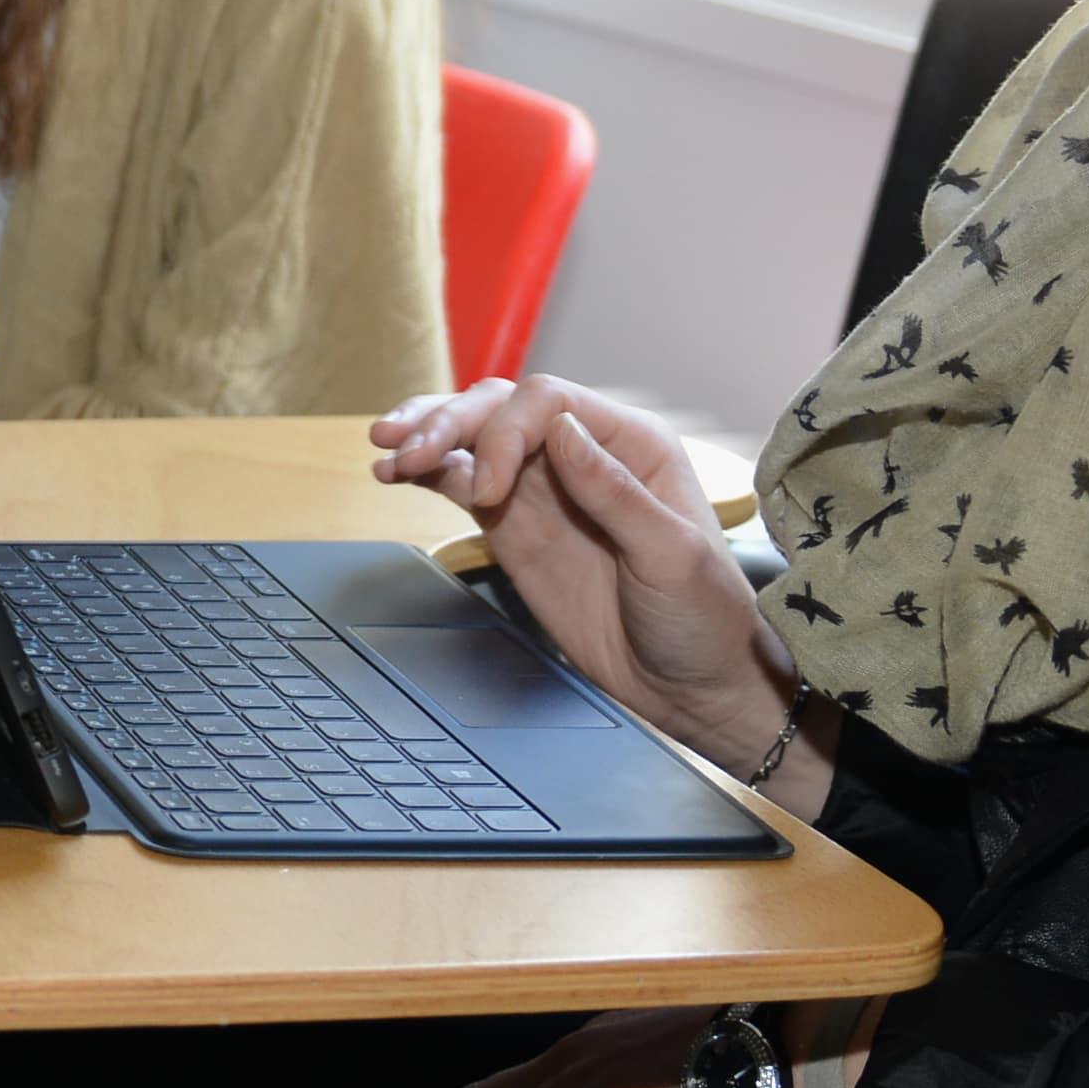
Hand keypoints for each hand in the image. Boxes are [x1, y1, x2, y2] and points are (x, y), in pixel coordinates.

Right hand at [368, 375, 808, 805]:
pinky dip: (425, 472)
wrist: (691, 685)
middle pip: (500, 408)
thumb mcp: (673, 556)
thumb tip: (559, 429)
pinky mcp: (514, 525)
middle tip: (406, 450)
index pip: (549, 402)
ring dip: (426, 435)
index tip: (488, 491)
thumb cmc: (703, 619)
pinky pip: (461, 481)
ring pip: (473, 437)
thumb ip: (614, 491)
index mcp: (632, 443)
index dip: (504, 431)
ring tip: (385, 450)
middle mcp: (583, 453)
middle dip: (449, 422)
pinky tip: (393, 472)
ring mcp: (543, 488)